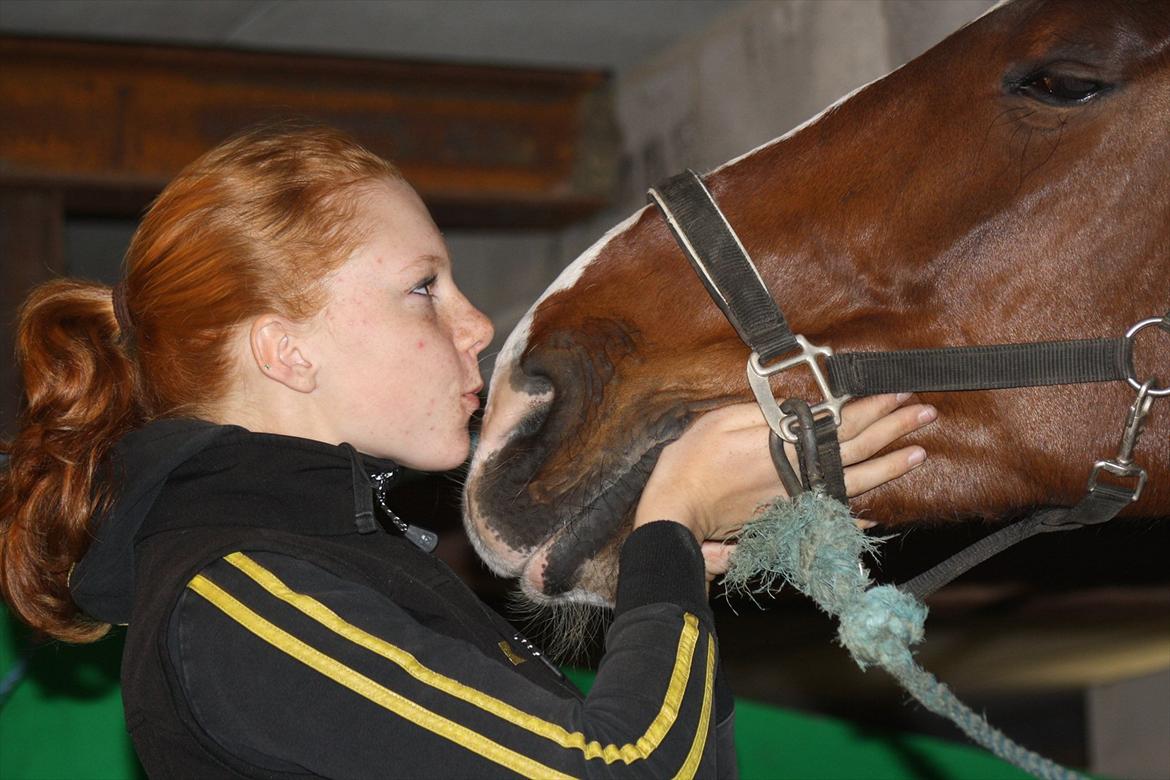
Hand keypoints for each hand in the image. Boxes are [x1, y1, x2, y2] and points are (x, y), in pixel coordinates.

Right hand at [634, 394, 935, 551]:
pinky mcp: (787, 517)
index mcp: (785, 446)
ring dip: (889, 467)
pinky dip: (857, 514)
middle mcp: (799, 475)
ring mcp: (796, 500)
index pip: (842, 424)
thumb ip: (764, 414)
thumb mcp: (723, 421)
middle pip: (857, 450)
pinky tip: (877, 512)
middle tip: (925, 414)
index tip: (900, 394)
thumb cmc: (693, 462)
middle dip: (894, 430)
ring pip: (854, 483)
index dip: (874, 408)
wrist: (678, 512)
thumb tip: (800, 409)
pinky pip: (832, 515)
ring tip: (919, 454)